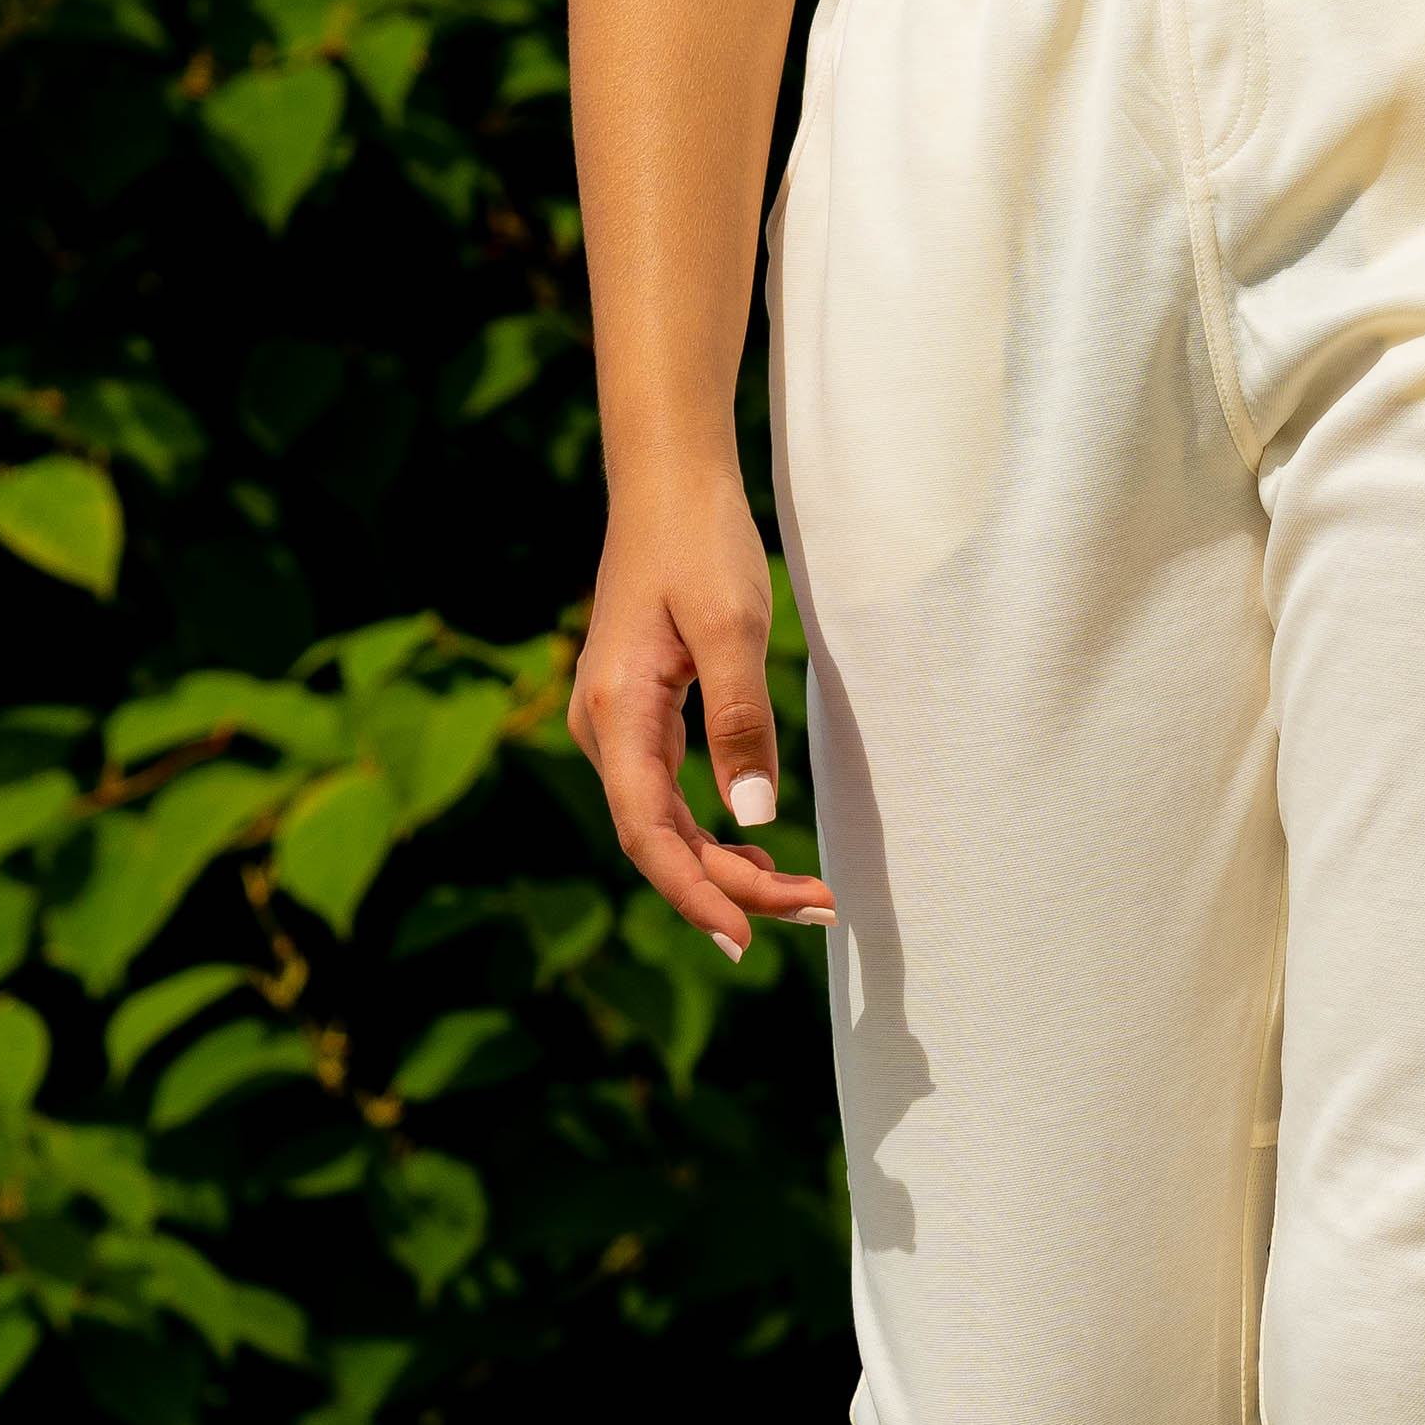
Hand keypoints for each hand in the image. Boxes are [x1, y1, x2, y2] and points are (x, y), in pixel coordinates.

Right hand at [567, 454, 832, 959]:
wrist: (667, 485)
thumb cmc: (699, 543)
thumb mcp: (731, 625)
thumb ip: (739, 720)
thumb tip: (751, 816)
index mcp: (616, 712)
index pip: (648, 833)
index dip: (694, 894)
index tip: (744, 939)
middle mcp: (603, 730)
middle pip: (663, 842)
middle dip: (736, 889)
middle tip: (821, 912)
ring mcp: (618, 728)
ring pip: (670, 827)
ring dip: (732, 870)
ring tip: (808, 898)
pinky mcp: (641, 721)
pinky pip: (673, 800)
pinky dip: (718, 836)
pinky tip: (763, 860)